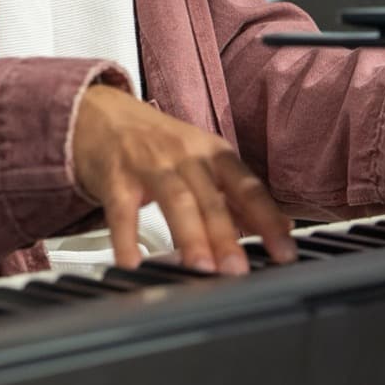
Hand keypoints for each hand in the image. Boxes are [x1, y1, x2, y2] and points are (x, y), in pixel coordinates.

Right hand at [71, 84, 297, 274]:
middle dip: (226, 236)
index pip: (248, 187)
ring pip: (176, 200)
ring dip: (190, 235)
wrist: (101, 113)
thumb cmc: (156, 143)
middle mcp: (185, 155)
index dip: (268, 219)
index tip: (284, 252)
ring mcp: (149, 164)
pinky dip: (127, 239)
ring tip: (201, 269)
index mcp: (212, 153)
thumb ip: (237, 196)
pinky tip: (133, 264)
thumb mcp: (201, 161)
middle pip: (211, 197)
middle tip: (238, 270)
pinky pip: (122, 211)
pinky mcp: (115, 177)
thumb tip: (280, 226)